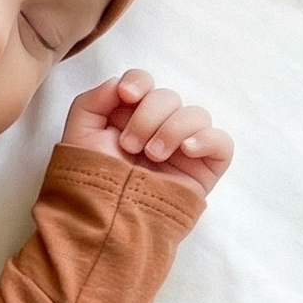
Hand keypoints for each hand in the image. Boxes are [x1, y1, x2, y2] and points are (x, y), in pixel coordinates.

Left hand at [62, 70, 232, 196]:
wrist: (106, 220)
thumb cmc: (91, 179)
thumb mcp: (79, 134)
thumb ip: (93, 100)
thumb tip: (121, 84)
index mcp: (129, 117)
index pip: (145, 83)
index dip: (139, 81)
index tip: (126, 96)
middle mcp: (158, 128)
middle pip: (169, 97)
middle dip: (148, 116)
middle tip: (130, 145)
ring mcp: (183, 148)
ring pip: (196, 114)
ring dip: (172, 129)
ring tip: (152, 156)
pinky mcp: (203, 169)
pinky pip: (222, 142)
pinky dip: (206, 139)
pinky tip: (185, 150)